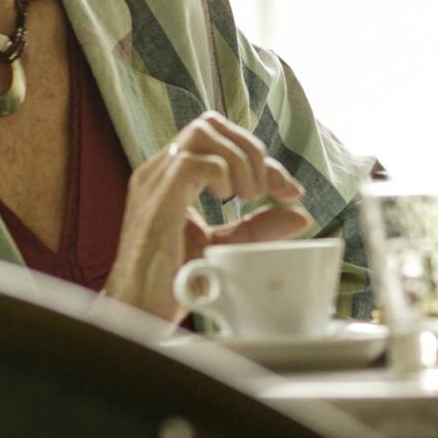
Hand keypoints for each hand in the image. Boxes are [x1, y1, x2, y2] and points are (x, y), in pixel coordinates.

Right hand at [101, 112, 310, 321]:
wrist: (137, 314)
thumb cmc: (171, 284)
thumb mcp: (224, 248)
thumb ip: (259, 228)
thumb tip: (300, 215)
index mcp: (169, 177)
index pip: (217, 137)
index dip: (259, 156)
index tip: (289, 190)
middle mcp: (157, 172)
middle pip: (209, 123)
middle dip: (251, 149)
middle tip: (266, 191)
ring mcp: (153, 183)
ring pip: (203, 132)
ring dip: (240, 160)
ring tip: (248, 197)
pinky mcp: (157, 202)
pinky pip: (193, 162)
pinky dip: (222, 174)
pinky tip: (228, 201)